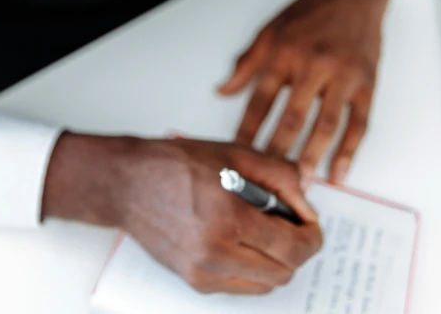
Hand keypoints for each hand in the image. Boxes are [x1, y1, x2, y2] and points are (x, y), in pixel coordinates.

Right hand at [43, 133, 321, 294]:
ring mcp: (203, 273)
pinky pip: (241, 286)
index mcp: (228, 218)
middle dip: (298, 250)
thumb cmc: (175, 164)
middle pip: (283, 272)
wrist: (128, 184)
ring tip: (267, 230)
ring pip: (265, 284)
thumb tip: (307, 199)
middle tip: (295, 224)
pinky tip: (246, 240)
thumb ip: (279, 175)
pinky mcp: (194, 282)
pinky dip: (254, 268)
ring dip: (277, 262)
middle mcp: (215, 254)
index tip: (312, 224)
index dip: (312, 236)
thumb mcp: (234, 154)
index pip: (291, 246)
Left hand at [219, 0, 400, 184]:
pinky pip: (357, 124)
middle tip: (267, 178)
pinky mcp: (365, 84)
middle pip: (290, 118)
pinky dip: (348, 152)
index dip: (247, 129)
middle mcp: (312, 65)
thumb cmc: (311, 9)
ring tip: (299, 183)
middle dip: (276, 152)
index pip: (260, 99)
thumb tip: (223, 90)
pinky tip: (337, 172)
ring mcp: (342, 76)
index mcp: (284, 52)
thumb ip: (247, 62)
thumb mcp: (271, 28)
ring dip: (310, 158)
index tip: (237, 152)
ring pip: (324, 126)